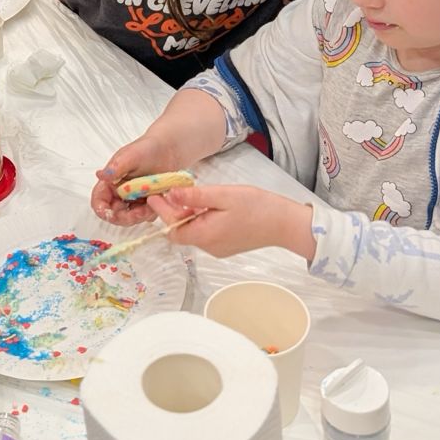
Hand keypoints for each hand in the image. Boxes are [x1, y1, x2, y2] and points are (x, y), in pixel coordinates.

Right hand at [90, 133, 178, 224]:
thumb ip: (115, 169)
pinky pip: (145, 214)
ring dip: (139, 216)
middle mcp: (120, 192)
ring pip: (130, 217)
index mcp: (110, 182)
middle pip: (115, 214)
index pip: (99, 201)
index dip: (103, 211)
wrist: (168, 148)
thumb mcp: (129, 157)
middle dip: (125, 217)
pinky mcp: (146, 202)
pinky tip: (157, 202)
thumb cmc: (146, 149)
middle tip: (139, 213)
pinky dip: (150, 213)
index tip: (113, 214)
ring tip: (151, 205)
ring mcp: (133, 198)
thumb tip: (100, 175)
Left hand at [146, 184, 314, 261]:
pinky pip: (205, 233)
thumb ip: (194, 197)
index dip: (162, 211)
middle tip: (172, 191)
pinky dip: (200, 220)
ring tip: (191, 195)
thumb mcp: (222, 195)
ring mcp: (218, 248)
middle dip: (173, 212)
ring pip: (193, 232)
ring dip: (187, 215)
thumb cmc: (257, 207)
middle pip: (181, 231)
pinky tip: (207, 206)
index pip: (172, 228)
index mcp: (205, 236)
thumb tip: (170, 195)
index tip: (154, 194)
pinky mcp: (226, 246)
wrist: (285, 223)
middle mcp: (209, 247)